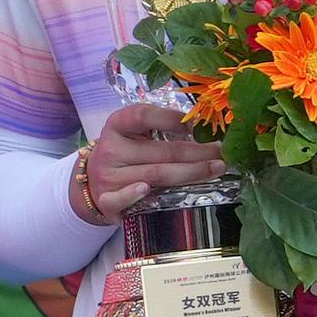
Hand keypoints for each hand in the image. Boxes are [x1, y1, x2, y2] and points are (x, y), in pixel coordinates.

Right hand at [73, 103, 219, 222]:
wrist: (93, 182)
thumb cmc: (125, 154)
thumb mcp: (134, 134)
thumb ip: (159, 129)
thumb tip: (205, 128)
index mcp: (116, 126)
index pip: (143, 116)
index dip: (171, 119)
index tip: (198, 126)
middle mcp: (110, 150)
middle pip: (161, 151)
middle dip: (198, 152)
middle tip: (222, 152)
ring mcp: (107, 176)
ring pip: (156, 175)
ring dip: (191, 173)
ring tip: (216, 169)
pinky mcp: (106, 201)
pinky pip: (120, 199)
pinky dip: (133, 194)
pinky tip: (148, 189)